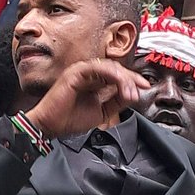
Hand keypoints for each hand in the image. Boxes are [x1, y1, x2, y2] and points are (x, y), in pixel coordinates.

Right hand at [26, 59, 149, 138]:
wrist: (50, 126)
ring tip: (131, 93)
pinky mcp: (76, 72)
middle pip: (116, 70)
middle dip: (132, 79)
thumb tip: (133, 94)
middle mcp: (89, 74)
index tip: (144, 88)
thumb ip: (116, 102)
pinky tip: (120, 86)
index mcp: (94, 81)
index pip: (117, 76)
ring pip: (110, 68)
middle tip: (141, 89)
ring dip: (124, 79)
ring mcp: (82, 71)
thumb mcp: (102, 112)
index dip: (132, 81)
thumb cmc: (69, 119)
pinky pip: (98, 68)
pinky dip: (112, 76)